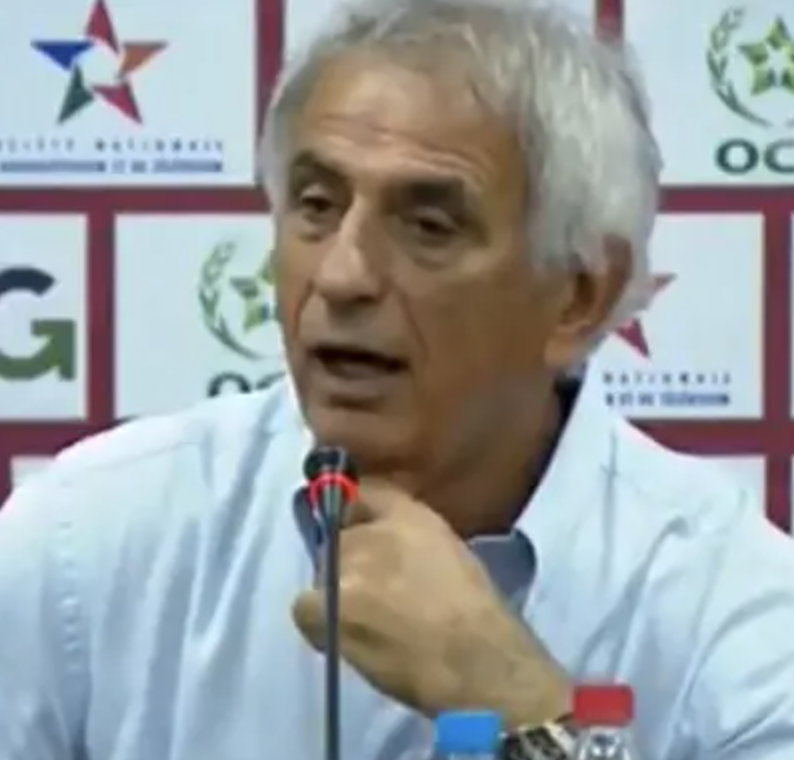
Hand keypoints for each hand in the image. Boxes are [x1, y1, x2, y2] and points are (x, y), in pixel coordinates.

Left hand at [292, 479, 570, 726]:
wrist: (475, 659)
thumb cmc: (475, 613)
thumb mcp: (451, 554)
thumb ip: (414, 539)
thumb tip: (390, 549)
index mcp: (411, 515)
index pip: (368, 491)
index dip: (358, 509)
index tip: (360, 525)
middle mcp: (374, 528)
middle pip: (341, 535)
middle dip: (354, 559)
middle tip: (377, 592)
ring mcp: (349, 563)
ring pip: (325, 571)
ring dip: (340, 590)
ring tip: (369, 620)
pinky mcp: (330, 601)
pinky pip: (305, 605)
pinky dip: (318, 618)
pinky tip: (343, 632)